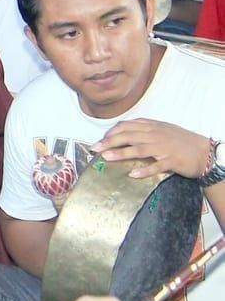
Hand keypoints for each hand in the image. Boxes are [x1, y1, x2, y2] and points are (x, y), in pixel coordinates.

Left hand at [95, 119, 212, 179]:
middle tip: (95, 148)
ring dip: (121, 153)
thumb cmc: (181, 141)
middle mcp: (156, 135)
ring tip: (106, 157)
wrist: (204, 151)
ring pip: (139, 149)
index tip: (101, 139)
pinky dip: (144, 170)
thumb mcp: (162, 129)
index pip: (127, 126)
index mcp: (152, 126)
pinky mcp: (172, 161)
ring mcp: (163, 148)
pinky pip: (156, 166)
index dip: (111, 132)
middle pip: (128, 137)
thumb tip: (122, 133)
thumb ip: (144, 129)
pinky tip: (132, 174)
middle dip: (109, 142)